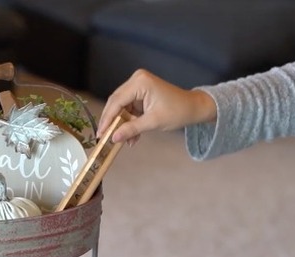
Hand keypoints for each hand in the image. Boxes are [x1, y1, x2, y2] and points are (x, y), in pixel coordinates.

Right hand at [96, 69, 216, 145]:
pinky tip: (131, 136)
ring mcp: (137, 85)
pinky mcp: (139, 92)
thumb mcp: (153, 122)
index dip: (107, 119)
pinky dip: (129, 121)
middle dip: (112, 122)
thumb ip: (131, 129)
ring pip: (121, 107)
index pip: (117, 101)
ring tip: (124, 140)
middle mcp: (136, 79)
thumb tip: (113, 137)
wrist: (193, 108)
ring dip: (122, 124)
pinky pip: (128, 107)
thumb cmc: (178, 111)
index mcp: (140, 82)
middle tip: (105, 137)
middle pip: (116, 102)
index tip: (101, 134)